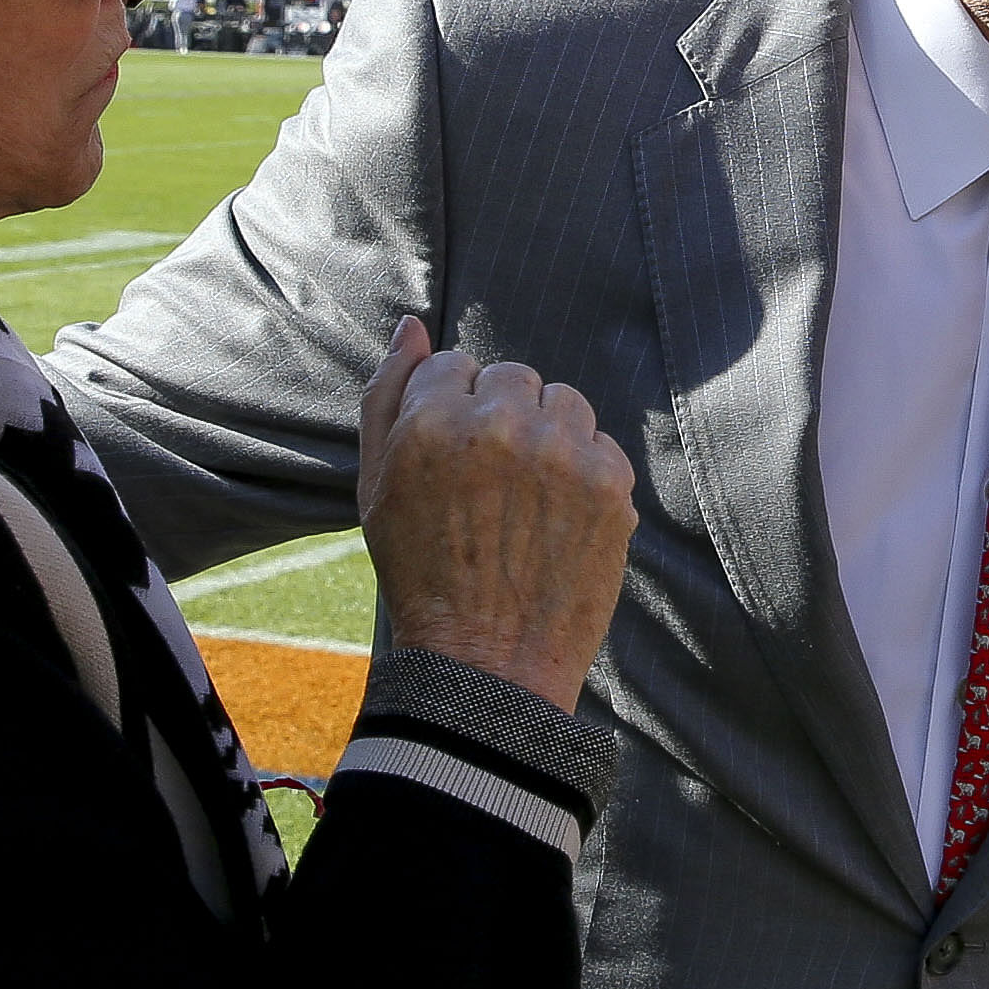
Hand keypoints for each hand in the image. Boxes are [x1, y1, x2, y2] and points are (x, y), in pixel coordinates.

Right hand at [355, 315, 635, 712]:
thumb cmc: (421, 573)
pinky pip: (600, 443)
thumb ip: (388, 395)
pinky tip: (557, 519)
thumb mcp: (377, 484)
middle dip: (502, 417)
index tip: (453, 462)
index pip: (455, 365)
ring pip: (563, 401)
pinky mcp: (611, 484)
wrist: (486, 663)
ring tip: (526, 500)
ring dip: (548, 436)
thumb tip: (411, 325)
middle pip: (513, 376)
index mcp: (434, 421)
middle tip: (490, 485)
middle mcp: (502, 427)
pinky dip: (584, 472)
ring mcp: (563, 454)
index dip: (452, 413)